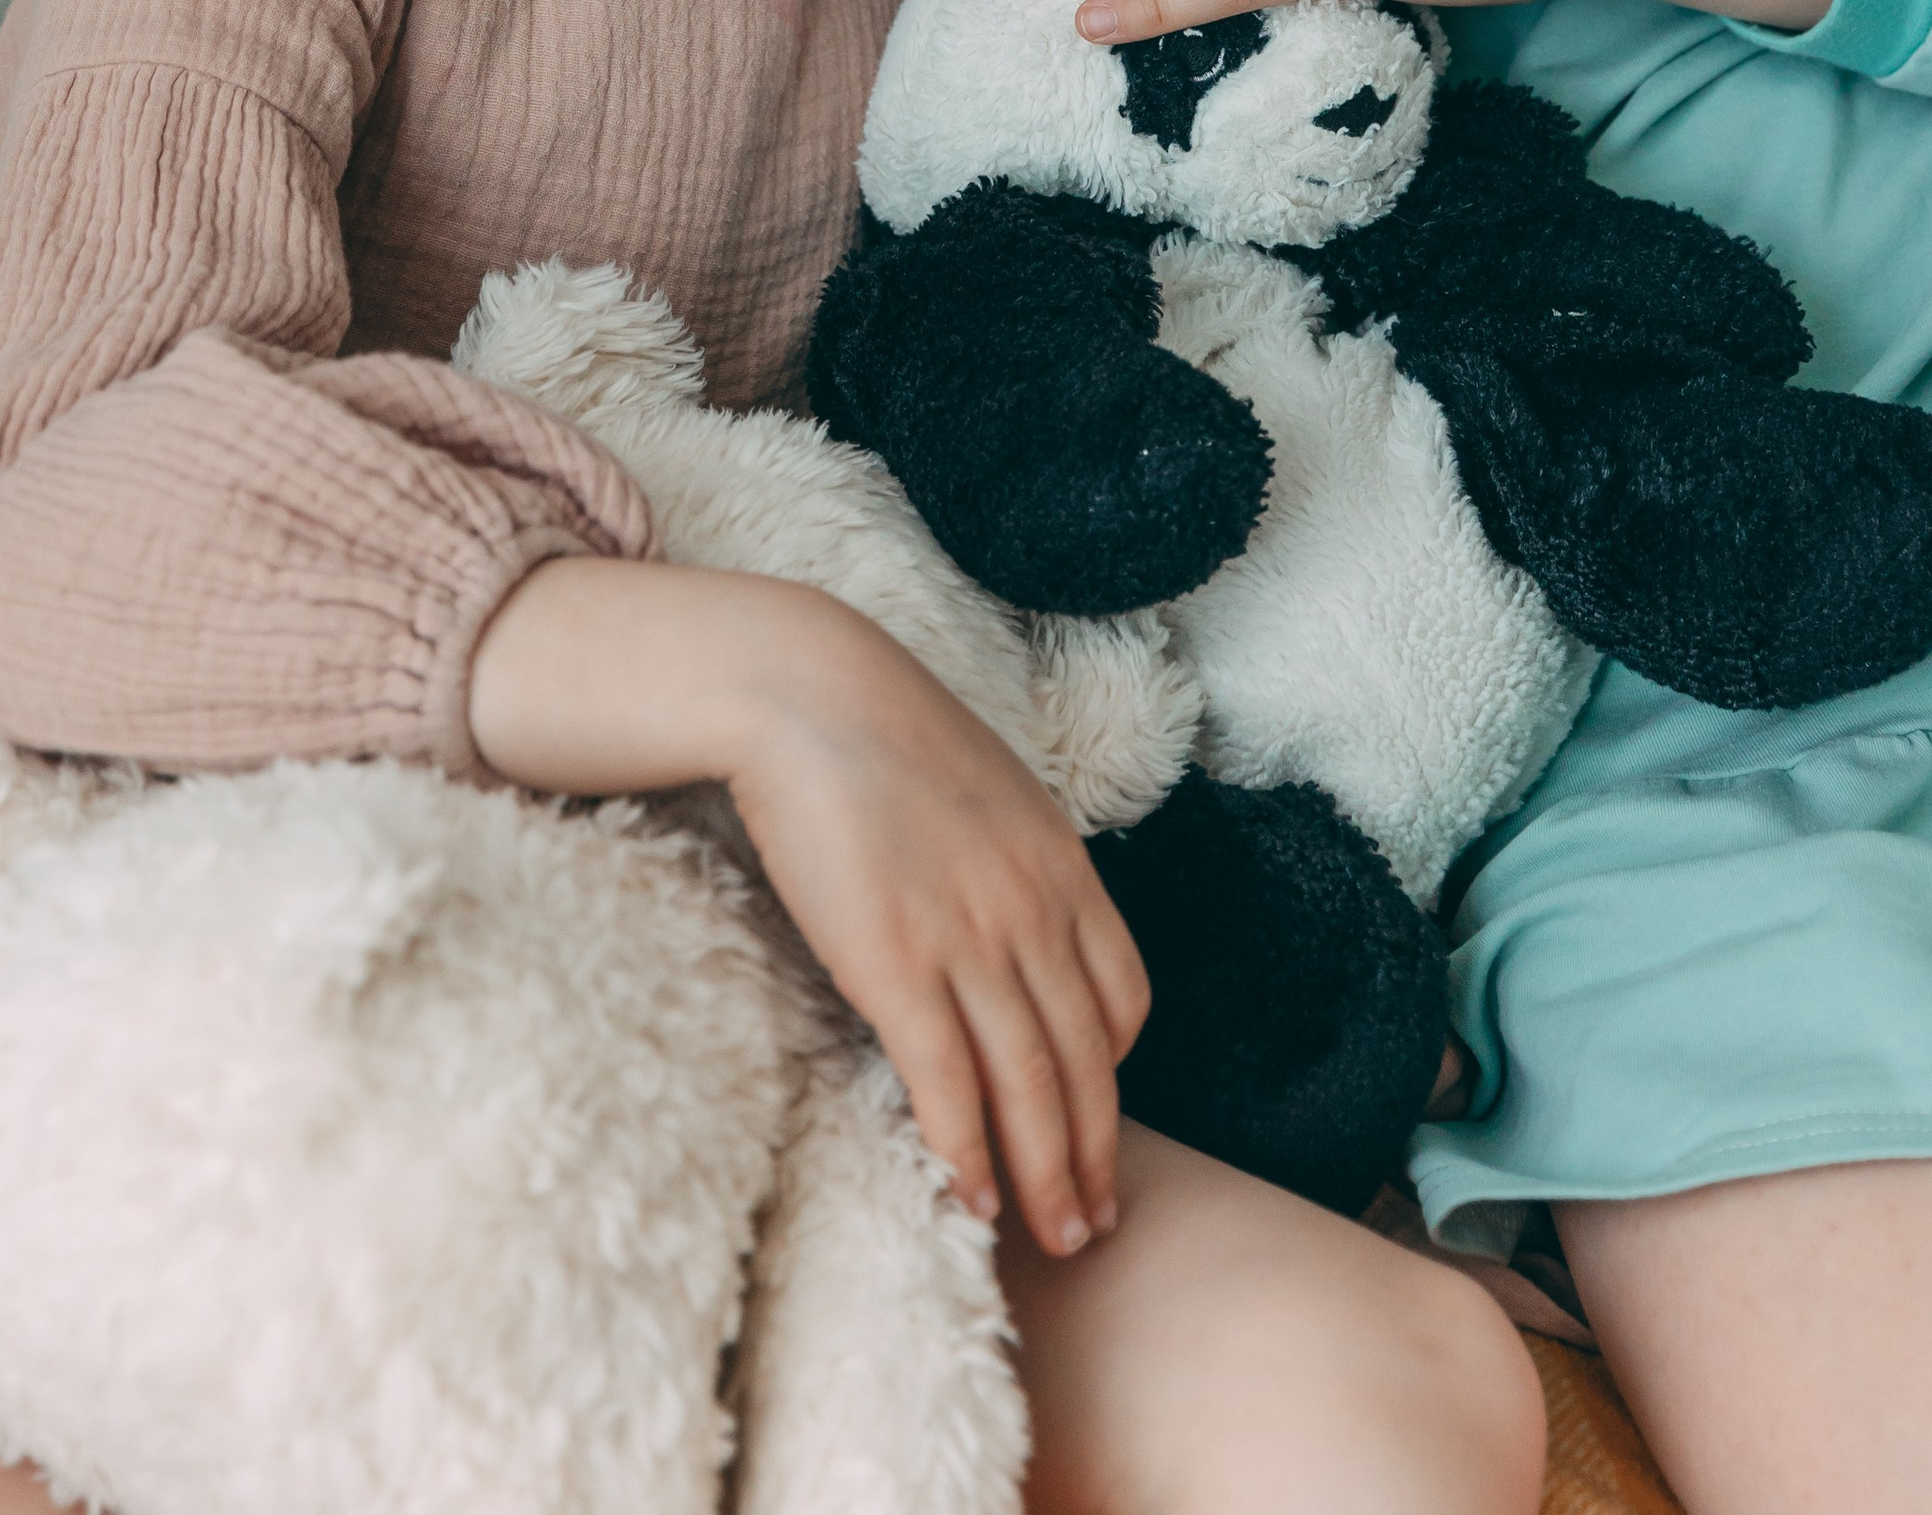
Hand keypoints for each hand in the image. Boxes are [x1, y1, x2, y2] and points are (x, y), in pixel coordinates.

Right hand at [467, 556, 1147, 1258]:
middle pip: (1085, 1062)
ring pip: (1030, 1087)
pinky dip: (968, 1152)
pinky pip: (948, 1083)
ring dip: (1047, 1176)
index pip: (1122, 999)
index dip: (1112, 1074)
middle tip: (1098, 1226)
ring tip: (1054, 1237)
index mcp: (1062, 867)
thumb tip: (1025, 922)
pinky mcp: (897, 966)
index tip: (1098, 1122)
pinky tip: (974, 1198)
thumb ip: (1020, 862)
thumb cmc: (886, 737)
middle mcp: (1032, 911)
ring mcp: (968, 940)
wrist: (809, 693)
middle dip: (1095, 1155)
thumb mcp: (991, 791)